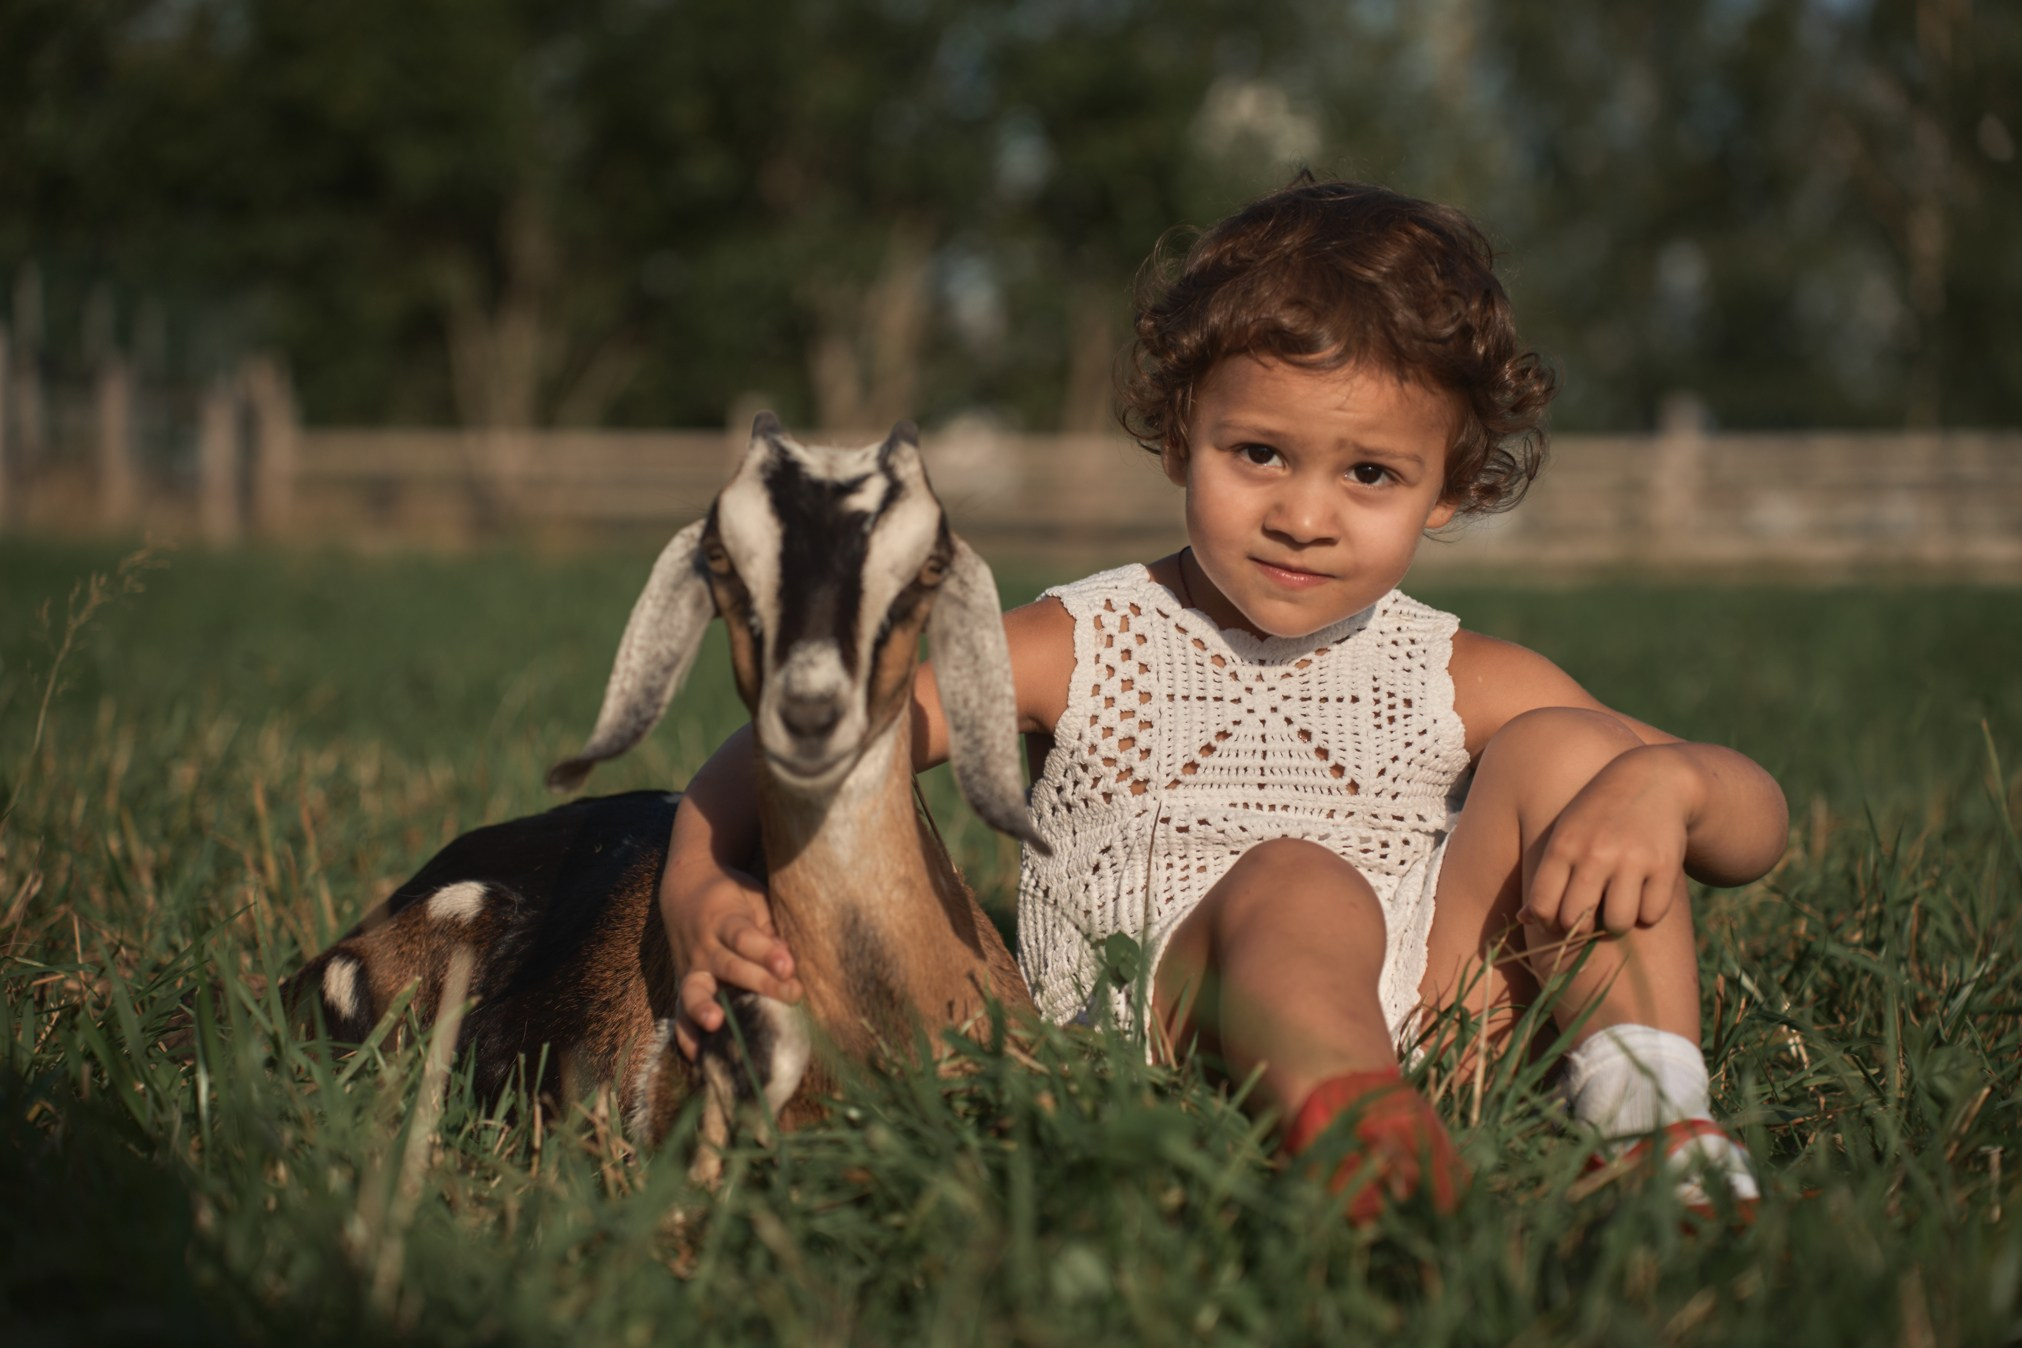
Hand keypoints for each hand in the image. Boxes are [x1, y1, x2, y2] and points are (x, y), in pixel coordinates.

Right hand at [664, 864, 802, 1059]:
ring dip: (704, 1009)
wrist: (685, 888)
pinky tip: (698, 1056)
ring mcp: (690, 968)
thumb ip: (769, 929)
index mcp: (724, 920)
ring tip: (717, 1024)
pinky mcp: (681, 986)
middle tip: (792, 995)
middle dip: (760, 983)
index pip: (745, 937)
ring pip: (695, 991)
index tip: (788, 967)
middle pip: (730, 967)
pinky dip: (687, 1035)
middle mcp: (704, 946)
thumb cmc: (732, 896)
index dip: (766, 952)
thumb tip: (788, 962)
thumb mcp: (753, 899)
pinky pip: (680, 1013)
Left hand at [1521, 745, 1698, 935]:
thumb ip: (1545, 876)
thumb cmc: (1598, 814)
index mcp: (1563, 846)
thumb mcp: (1566, 833)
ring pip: (1617, 923)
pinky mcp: (1664, 865)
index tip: (1560, 919)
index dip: (1549, 923)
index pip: (1543, 906)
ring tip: (1618, 905)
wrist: (1653, 780)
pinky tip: (1644, 894)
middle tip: (1591, 917)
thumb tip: (1524, 920)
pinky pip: (1652, 914)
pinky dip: (1648, 912)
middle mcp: (1594, 853)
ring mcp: (1631, 859)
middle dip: (1582, 929)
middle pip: (1577, 922)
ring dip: (1617, 923)